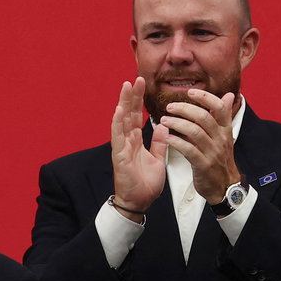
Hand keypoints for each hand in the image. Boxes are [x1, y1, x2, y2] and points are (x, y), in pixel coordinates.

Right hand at [110, 78, 167, 216]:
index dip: (139, 99)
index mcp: (136, 140)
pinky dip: (118, 123)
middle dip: (132, 95)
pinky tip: (120, 110)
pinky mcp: (119, 156)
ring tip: (126, 86)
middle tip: (136, 78)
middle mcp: (127, 140)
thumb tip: (163, 126)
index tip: (142, 83)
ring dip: (124, 103)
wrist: (139, 202)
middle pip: (129, 113)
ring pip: (121, 121)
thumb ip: (159, 142)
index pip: (137, 115)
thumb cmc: (146, 183)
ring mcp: (122, 147)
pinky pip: (118, 137)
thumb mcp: (158, 159)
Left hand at [158, 88, 240, 203]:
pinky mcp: (203, 165)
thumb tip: (227, 95)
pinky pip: (189, 150)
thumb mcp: (225, 136)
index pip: (219, 108)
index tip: (191, 92)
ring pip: (195, 132)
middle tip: (170, 107)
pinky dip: (176, 142)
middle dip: (185, 109)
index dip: (205, 97)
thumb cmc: (220, 159)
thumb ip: (223, 115)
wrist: (224, 186)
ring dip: (177, 124)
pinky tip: (167, 138)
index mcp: (225, 130)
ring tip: (164, 120)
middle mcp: (220, 139)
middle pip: (204, 117)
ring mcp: (212, 152)